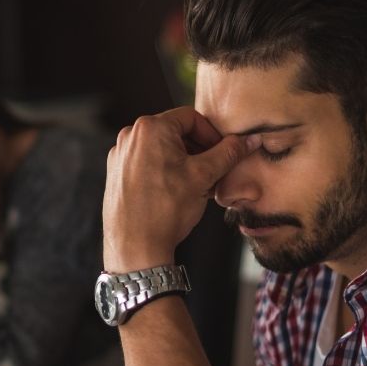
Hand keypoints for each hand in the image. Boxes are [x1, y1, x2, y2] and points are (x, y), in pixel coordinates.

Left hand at [103, 106, 255, 271]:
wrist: (134, 247)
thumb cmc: (166, 210)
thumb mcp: (204, 176)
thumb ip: (229, 153)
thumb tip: (250, 140)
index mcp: (150, 128)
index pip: (191, 118)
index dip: (212, 135)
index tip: (223, 153)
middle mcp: (130, 137)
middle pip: (175, 133)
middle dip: (198, 150)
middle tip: (214, 171)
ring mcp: (119, 155)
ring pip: (161, 150)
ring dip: (183, 162)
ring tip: (198, 185)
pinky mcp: (116, 174)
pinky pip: (146, 163)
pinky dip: (165, 171)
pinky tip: (177, 193)